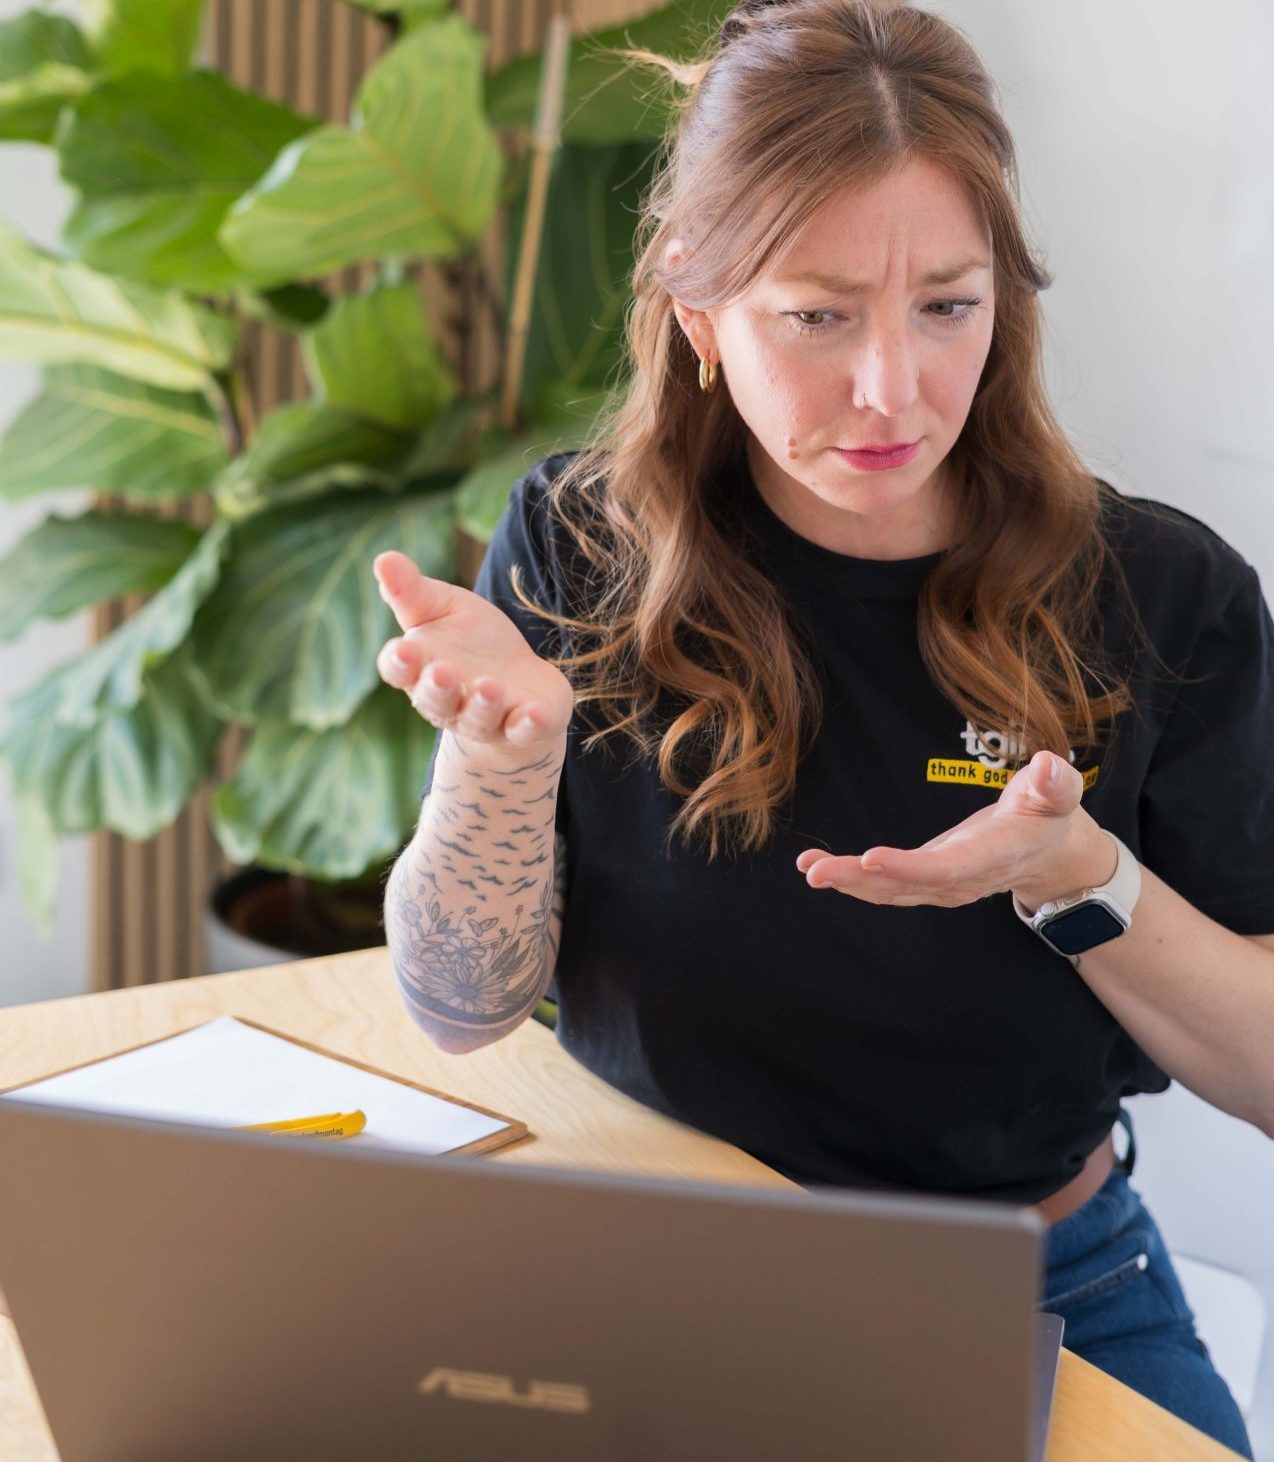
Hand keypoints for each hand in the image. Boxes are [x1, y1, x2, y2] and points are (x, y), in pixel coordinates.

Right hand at [373, 550, 574, 757]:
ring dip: (483, 704)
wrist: (520, 683)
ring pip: (478, 718)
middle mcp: (449, 702)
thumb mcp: (444, 608)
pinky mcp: (524, 726)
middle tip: (443, 672)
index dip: (399, 663)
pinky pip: (524, 730)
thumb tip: (383, 559)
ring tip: (490, 686)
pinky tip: (533, 713)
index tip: (403, 649)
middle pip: (436, 700)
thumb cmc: (474, 643)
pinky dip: (528, 724)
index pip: (400, 670)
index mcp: (422, 669)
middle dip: (439, 688)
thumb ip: (412, 591)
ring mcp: (487, 719)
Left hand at [795, 751, 1117, 909]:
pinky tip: (817, 865)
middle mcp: (962, 878)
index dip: (910, 867)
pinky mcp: (925, 881)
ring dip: (846, 880)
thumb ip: (1054, 784)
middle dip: (860, 879)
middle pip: (906, 885)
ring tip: (809, 867)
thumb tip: (1049, 765)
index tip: (872, 857)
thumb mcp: (1059, 794)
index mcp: (992, 856)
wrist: (1048, 851)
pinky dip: (851, 878)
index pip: (947, 867)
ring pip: (889, 890)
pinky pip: (884, 886)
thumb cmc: (1049, 814)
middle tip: (817, 871)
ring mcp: (941, 884)